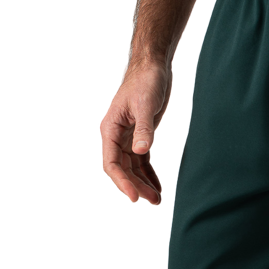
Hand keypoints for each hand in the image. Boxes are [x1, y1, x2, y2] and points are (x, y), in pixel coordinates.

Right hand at [98, 56, 171, 204]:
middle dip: (136, 186)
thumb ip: (142, 129)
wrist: (153, 68)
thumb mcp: (144, 105)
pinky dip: (149, 173)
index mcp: (110, 129)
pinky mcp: (139, 137)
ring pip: (132, 168)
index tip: (134, 196)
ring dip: (143, 183)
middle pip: (122, 170)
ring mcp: (127, 138)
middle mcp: (116, 136)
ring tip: (157, 196)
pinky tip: (158, 183)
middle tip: (152, 200)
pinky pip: (142, 161)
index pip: (112, 163)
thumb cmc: (145, 81)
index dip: (122, 182)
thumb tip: (140, 150)